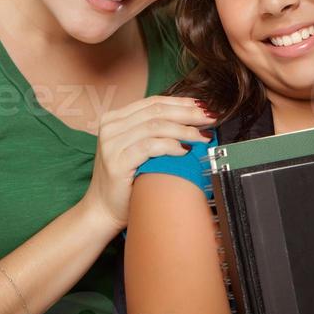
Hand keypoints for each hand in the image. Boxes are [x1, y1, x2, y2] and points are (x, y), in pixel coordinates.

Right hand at [81, 95, 214, 231]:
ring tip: (203, 136)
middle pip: (157, 111)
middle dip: (187, 113)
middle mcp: (110, 126)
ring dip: (184, 129)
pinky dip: (171, 146)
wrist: (103, 210)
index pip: (153, 102)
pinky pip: (150, 147)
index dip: (180, 102)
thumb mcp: (135, 147)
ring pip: (156, 126)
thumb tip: (190, 119)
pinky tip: (185, 150)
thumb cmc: (125, 180)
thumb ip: (152, 131)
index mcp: (114, 118)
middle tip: (209, 117)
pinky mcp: (117, 162)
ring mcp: (112, 144)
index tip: (202, 106)